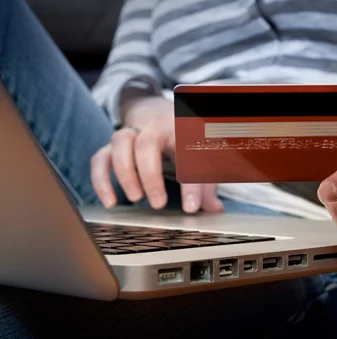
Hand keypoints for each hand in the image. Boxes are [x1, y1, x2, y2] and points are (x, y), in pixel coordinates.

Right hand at [90, 96, 222, 212]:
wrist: (156, 110)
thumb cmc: (182, 137)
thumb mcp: (199, 155)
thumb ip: (205, 182)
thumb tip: (215, 209)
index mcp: (181, 129)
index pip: (188, 156)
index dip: (190, 184)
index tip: (191, 208)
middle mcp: (154, 127)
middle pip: (147, 144)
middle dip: (151, 176)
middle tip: (158, 204)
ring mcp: (131, 133)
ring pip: (120, 144)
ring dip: (125, 173)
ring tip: (135, 199)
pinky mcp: (112, 144)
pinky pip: (100, 158)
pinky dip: (101, 179)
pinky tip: (109, 201)